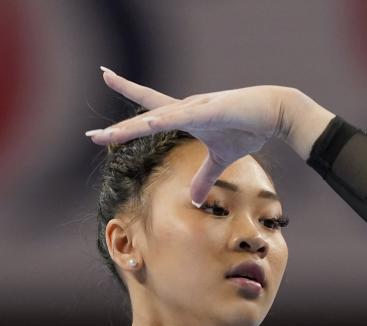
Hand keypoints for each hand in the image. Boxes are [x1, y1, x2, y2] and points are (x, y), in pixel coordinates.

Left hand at [86, 67, 334, 205]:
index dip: (127, 105)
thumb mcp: (221, 158)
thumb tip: (193, 198)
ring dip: (132, 128)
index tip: (106, 86)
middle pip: (144, 118)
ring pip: (156, 118)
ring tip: (108, 136)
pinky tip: (146, 123)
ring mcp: (196, 107)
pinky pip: (182, 116)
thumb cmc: (248, 128)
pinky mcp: (210, 110)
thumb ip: (204, 177)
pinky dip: (164, 119)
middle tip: (90, 135)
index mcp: (185, 115)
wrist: (276, 113)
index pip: (149, 110)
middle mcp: (185, 108)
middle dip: (118, 128)